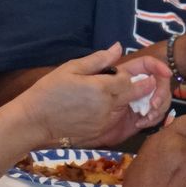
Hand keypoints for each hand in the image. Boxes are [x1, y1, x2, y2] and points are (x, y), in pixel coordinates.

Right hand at [17, 44, 169, 147]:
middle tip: (150, 79)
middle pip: (142, 96)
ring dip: (144, 102)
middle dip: (150, 87)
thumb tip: (118, 48)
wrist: (35, 123)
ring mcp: (111, 126)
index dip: (146, 72)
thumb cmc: (48, 92)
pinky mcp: (107, 138)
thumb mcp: (70, 68)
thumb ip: (98, 60)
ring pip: (139, 112)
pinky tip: (128, 109)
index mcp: (104, 88)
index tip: (150, 69)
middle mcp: (112, 109)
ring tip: (138, 93)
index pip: (137, 79)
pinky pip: (130, 127)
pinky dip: (135, 117)